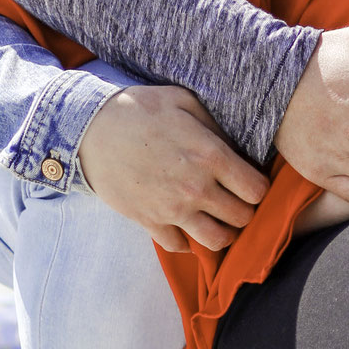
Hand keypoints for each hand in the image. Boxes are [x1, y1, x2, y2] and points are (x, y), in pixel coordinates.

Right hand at [78, 85, 267, 253]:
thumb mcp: (184, 101)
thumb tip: (236, 146)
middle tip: (236, 201)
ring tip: (217, 219)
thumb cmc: (139, 109)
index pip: (257, 190)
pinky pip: (179, 246)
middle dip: (245, 210)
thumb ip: (216, 125)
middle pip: (242, 218)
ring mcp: (172, 209)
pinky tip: (187, 226)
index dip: (259, 188)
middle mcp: (196, 188)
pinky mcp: (149, 222)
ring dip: (222, 232)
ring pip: (216, 241)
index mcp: (211, 156)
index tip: (250, 183)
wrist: (89, 129)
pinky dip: (187, 241)